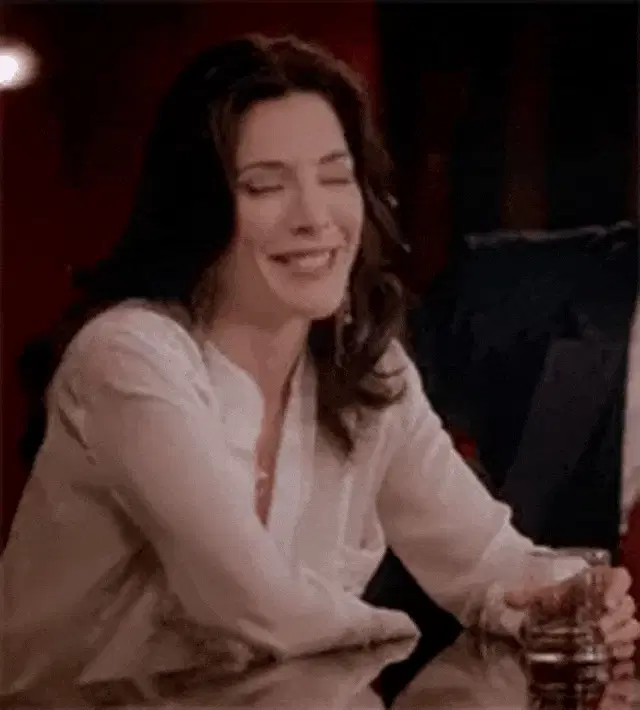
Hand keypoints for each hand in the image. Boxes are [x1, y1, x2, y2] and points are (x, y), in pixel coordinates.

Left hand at [504, 566, 639, 659]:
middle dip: (615, 618)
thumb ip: (530, 595)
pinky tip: (609, 653)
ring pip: (632, 625)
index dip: (618, 587)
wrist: (570, 612)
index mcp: (601, 581)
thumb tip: (507, 598)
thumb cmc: (563, 598)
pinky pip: (631, 643)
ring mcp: (622, 618)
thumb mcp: (548, 595)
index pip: (621, 577)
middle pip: (627, 606)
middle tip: (600, 627)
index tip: (607, 602)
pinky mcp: (623, 637)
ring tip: (602, 640)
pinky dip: (621, 648)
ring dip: (619, 634)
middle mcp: (616, 599)